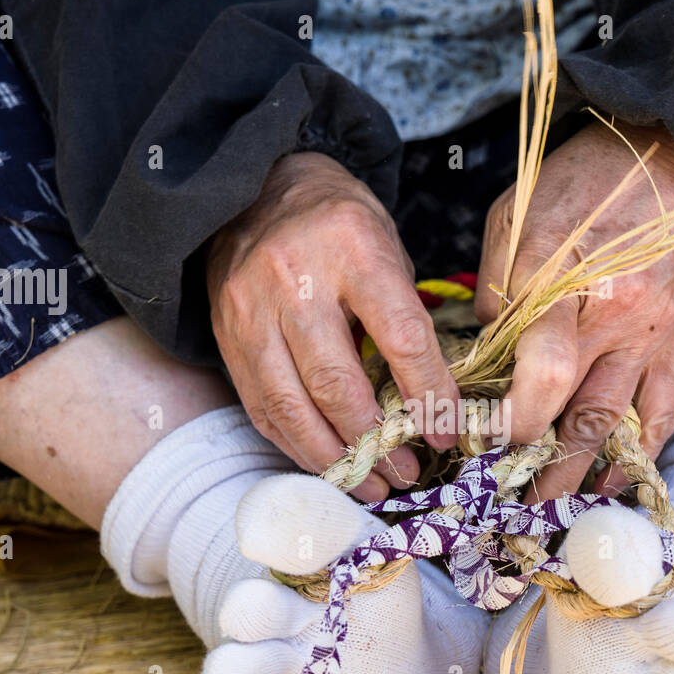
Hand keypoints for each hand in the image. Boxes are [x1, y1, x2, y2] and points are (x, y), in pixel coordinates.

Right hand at [208, 151, 459, 500]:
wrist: (254, 189)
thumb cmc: (337, 224)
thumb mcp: (386, 246)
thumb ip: (405, 315)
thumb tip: (431, 401)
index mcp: (352, 247)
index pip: (401, 338)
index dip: (428, 396)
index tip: (447, 434)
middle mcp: (294, 279)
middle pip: (337, 383)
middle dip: (376, 443)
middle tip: (408, 473)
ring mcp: (250, 311)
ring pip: (291, 406)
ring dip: (335, 459)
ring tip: (372, 485)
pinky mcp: (226, 337)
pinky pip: (262, 407)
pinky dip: (296, 444)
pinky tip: (328, 464)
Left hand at [474, 121, 673, 501]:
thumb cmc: (584, 181)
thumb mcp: (516, 219)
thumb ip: (497, 292)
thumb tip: (480, 357)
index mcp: (566, 283)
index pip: (542, 376)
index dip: (511, 422)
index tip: (481, 444)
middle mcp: (615, 320)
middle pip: (574, 417)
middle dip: (534, 469)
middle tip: (501, 503)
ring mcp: (653, 336)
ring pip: (614, 428)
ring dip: (577, 478)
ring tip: (545, 513)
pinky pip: (660, 415)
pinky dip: (635, 459)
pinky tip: (609, 486)